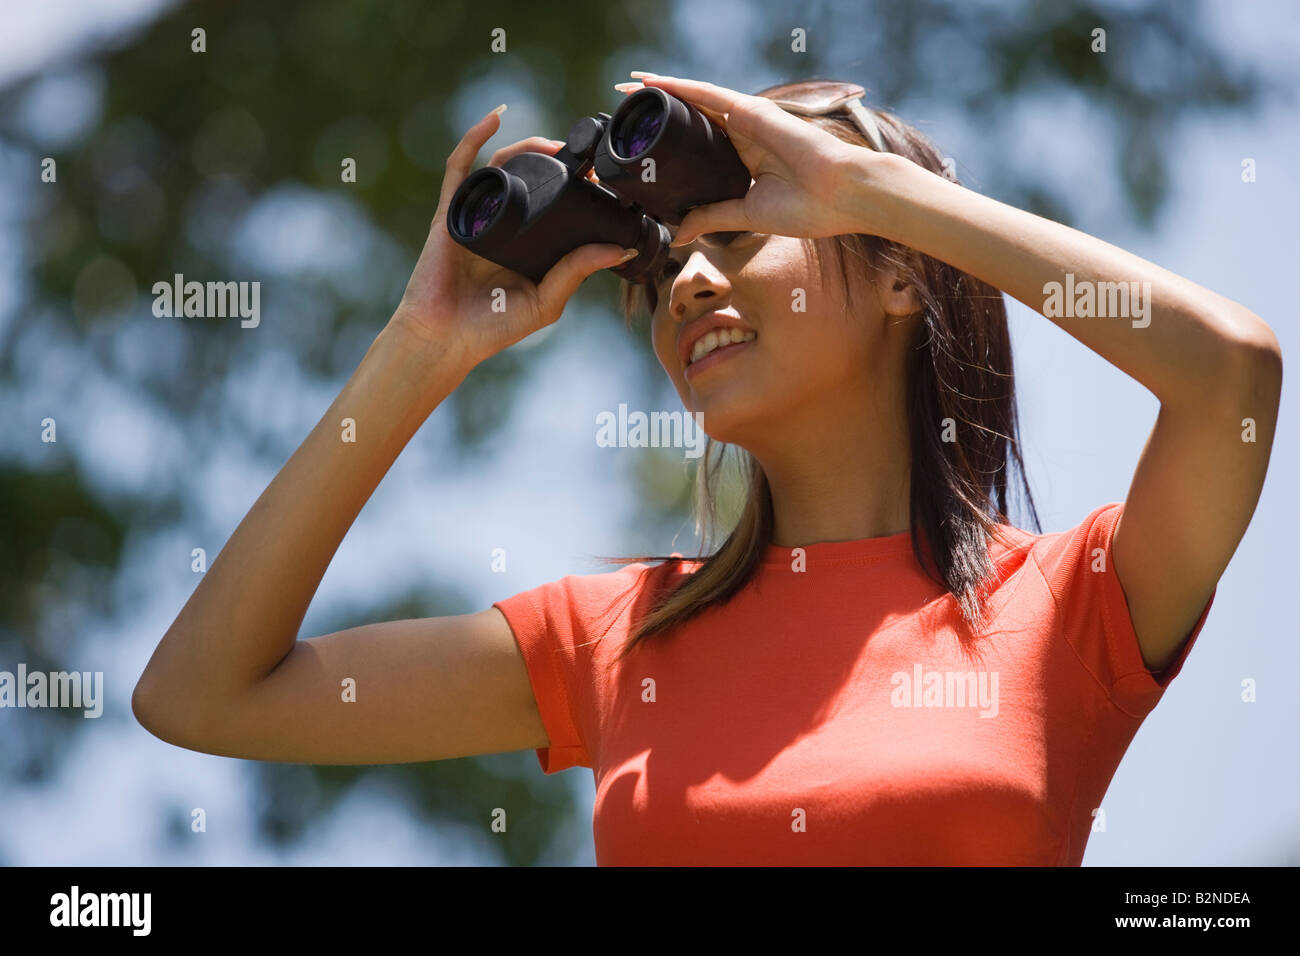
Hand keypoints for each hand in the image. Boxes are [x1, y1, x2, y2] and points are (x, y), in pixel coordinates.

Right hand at [387, 106, 634, 373]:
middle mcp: (506, 224)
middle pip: (534, 178)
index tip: (607, 175)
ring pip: (504, 165)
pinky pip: (461, 166)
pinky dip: (475, 136)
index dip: (582, 186)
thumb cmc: (492, 327)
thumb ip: (577, 272)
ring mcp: (478, 214)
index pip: (559, 204)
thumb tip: (623, 248)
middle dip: (560, 159)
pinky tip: (496, 117)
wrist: (443, 337)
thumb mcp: (546, 301)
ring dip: (529, 145)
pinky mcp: (451, 211)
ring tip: (557, 143)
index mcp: (529, 244)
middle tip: (589, 155)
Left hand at [615, 73, 888, 245]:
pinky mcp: (752, 111)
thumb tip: (677, 234)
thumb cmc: (808, 209)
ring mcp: (746, 121)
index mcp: (741, 161)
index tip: (639, 145)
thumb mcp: (746, 215)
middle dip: (658, 114)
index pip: (696, 147)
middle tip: (624, 111)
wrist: (842, 196)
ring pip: (694, 101)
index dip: (668, 142)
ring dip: (662, 92)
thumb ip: (712, 217)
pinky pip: (708, 94)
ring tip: (629, 87)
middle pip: (690, 119)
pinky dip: (681, 87)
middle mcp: (741, 136)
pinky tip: (655, 83)